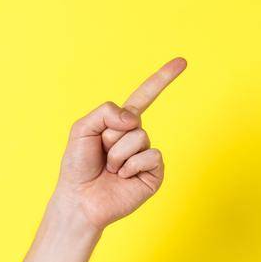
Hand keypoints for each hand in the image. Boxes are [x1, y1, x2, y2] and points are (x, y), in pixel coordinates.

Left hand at [53, 56, 184, 230]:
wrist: (80, 199)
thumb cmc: (78, 166)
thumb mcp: (82, 129)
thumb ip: (105, 112)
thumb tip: (133, 117)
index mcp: (120, 124)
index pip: (144, 96)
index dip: (162, 79)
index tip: (182, 62)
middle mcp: (136, 137)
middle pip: (133, 120)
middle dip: (110, 137)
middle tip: (101, 155)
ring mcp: (146, 155)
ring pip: (140, 138)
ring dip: (117, 154)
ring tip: (110, 169)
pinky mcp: (154, 172)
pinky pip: (151, 156)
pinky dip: (131, 165)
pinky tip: (122, 177)